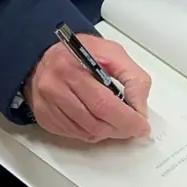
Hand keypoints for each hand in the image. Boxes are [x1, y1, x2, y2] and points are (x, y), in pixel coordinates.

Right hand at [26, 34, 151, 142]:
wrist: (47, 56)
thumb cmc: (80, 53)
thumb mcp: (111, 52)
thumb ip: (132, 76)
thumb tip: (139, 107)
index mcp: (71, 66)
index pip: (103, 102)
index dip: (126, 119)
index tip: (142, 124)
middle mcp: (54, 86)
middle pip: (95, 121)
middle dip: (121, 129)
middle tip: (134, 128)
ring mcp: (47, 104)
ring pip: (86, 132)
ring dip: (108, 132)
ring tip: (117, 123)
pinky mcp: (44, 116)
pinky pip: (74, 135)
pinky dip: (92, 132)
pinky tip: (98, 121)